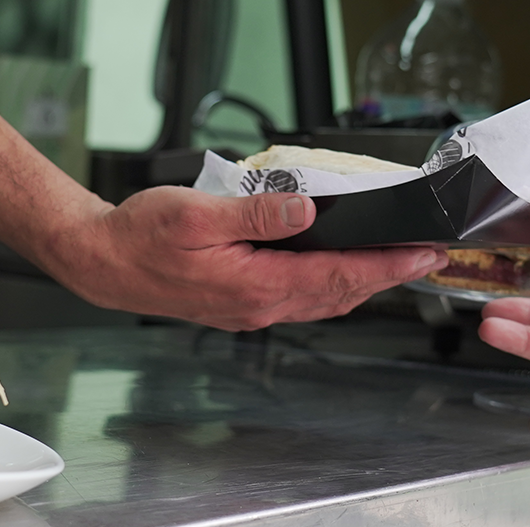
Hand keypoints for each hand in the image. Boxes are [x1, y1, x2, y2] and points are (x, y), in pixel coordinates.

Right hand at [46, 187, 447, 330]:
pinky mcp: (240, 306)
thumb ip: (256, 213)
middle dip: (387, 276)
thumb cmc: (140, 236)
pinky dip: (330, 287)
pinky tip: (339, 272)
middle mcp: (259, 306)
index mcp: (255, 284)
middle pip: (340, 293)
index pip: (339, 275)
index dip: (388, 266)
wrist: (102, 263)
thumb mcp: (197, 212)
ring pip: (323, 301)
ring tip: (395, 264)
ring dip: (362, 284)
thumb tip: (307, 212)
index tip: (424, 255)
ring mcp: (250, 311)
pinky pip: (300, 301)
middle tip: (427, 257)